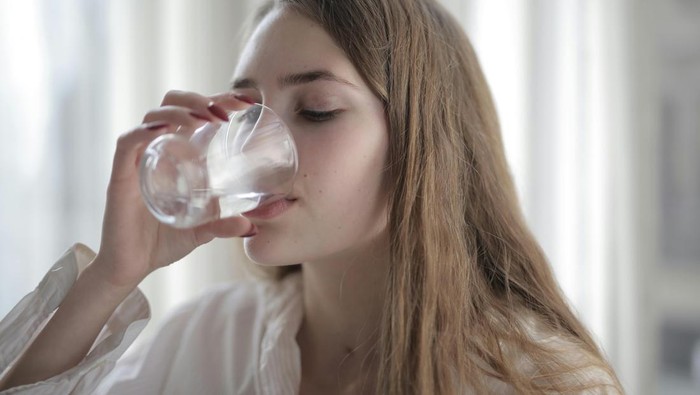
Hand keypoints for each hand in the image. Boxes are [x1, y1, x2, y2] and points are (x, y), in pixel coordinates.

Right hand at [92, 90, 252, 288]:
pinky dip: (144, 131)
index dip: (219, 100)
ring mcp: (137, 161)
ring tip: (205, 119)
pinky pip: (127, 143)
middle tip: (226, 113)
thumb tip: (251, 225)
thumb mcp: (202, 231)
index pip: (195, 113)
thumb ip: (224, 224)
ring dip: (180, 111)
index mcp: (176, 154)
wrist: (131, 268)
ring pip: (152, 117)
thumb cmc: (163, 242)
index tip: (246, 102)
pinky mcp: (120, 177)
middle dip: (199, 99)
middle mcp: (156, 150)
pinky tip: (165, 129)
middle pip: (172, 104)